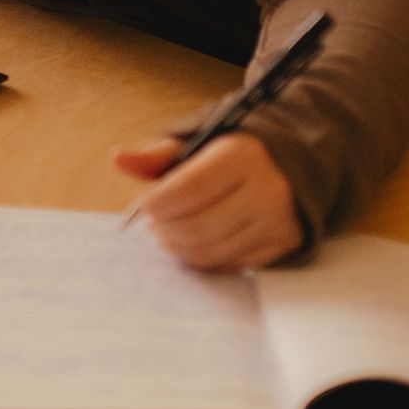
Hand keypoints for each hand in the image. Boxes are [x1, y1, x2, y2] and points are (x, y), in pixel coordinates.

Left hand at [113, 129, 302, 271]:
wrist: (290, 165)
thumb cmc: (233, 154)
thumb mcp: (197, 143)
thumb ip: (158, 155)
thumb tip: (118, 159)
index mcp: (242, 156)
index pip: (189, 190)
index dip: (157, 203)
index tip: (144, 205)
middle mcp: (266, 191)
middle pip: (196, 227)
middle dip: (164, 230)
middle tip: (153, 223)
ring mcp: (276, 223)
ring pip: (209, 252)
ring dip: (178, 247)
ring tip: (169, 233)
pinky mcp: (281, 246)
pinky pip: (228, 265)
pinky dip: (203, 258)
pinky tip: (196, 241)